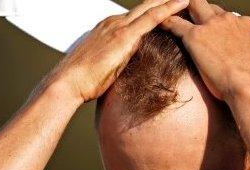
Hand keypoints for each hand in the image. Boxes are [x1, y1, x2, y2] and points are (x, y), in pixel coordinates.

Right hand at [45, 0, 189, 103]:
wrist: (67, 82)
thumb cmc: (81, 80)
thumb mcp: (101, 66)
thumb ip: (115, 61)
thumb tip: (123, 70)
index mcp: (108, 28)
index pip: (137, 15)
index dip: (154, 8)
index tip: (170, 4)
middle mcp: (114, 23)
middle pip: (146, 5)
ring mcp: (119, 28)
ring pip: (151, 7)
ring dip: (170, 0)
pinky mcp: (124, 37)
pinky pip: (152, 18)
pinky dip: (169, 9)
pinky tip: (183, 3)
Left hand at [161, 0, 249, 100]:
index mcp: (246, 25)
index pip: (228, 17)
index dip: (218, 23)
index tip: (211, 31)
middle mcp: (229, 20)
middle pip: (210, 7)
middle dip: (199, 10)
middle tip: (188, 15)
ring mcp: (211, 26)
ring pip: (193, 6)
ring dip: (182, 9)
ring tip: (169, 12)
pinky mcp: (195, 36)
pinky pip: (176, 24)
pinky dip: (167, 23)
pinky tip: (159, 25)